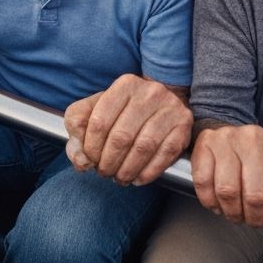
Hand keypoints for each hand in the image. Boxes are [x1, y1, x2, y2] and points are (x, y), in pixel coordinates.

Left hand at [63, 74, 191, 185]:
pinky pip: (164, 155)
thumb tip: (81, 160)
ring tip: (120, 178)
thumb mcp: (95, 109)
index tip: (90, 159)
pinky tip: (138, 178)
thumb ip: (78, 129)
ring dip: (127, 170)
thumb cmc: (123, 110)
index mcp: (125, 85)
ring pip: (143, 148)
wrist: (162, 103)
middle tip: (105, 172)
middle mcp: (150, 92)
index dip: (90, 148)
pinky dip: (148, 172)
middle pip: (121, 137)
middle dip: (108, 162)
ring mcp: (170, 108)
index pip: (99, 121)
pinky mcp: (183, 125)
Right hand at [190, 124, 262, 227]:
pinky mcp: (204, 144)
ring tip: (238, 212)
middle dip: (256, 218)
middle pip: (256, 195)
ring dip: (233, 213)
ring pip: (228, 191)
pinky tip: (220, 202)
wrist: (235, 140)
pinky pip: (204, 184)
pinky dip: (211, 202)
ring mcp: (227, 138)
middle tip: (255, 219)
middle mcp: (254, 136)